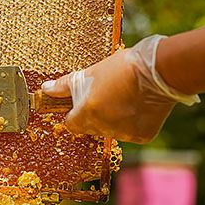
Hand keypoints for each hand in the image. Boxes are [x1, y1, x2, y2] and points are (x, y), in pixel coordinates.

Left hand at [41, 35, 198, 143]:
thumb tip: (45, 89)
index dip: (75, 113)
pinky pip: (130, 132)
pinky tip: (137, 105)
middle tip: (106, 95)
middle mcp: (104, 127)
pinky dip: (132, 123)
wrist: (158, 70)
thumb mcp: (89, 73)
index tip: (83, 103)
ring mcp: (124, 134)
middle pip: (90, 128)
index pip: (71, 124)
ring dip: (113, 119)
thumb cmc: (121, 68)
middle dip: (93, 115)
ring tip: (123, 97)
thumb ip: (64, 86)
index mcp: (87, 113)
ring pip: (110, 131)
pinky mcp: (142, 136)